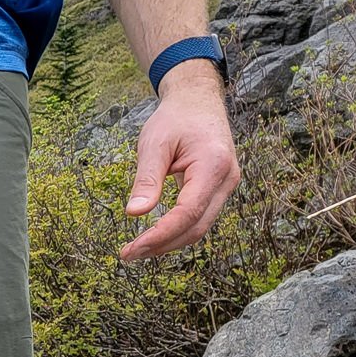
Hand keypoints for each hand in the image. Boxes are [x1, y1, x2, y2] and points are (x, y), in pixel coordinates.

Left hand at [121, 62, 240, 261]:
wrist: (198, 101)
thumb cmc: (176, 118)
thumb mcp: (154, 144)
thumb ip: (146, 179)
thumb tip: (133, 213)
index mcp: (213, 166)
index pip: (188, 213)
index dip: (160, 235)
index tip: (132, 248)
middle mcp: (227, 179)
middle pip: (197, 227)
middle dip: (162, 245)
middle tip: (128, 254)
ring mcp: (226, 186)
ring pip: (200, 227)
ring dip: (169, 242)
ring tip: (137, 249)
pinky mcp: (217, 189)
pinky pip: (199, 217)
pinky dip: (176, 230)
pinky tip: (153, 236)